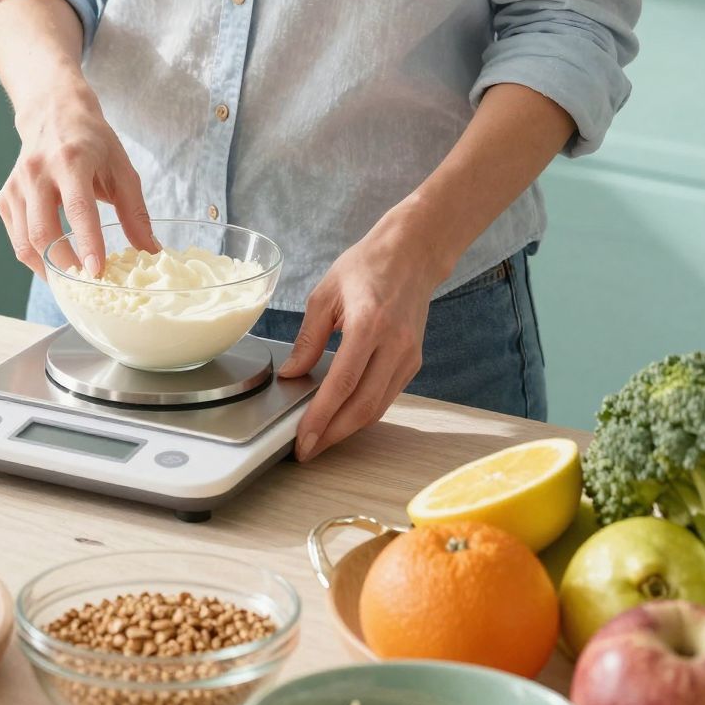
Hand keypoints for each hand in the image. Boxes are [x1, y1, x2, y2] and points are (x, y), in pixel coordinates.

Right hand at [0, 74, 154, 278]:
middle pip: (44, 232)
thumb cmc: (92, 142)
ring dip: (48, 269)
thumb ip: (135, 212)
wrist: (53, 112)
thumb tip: (151, 251)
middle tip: (88, 287)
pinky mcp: (5, 197)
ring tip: (72, 283)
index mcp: (71, 160)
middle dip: (65, 266)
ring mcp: (16, 186)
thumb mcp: (122, 169)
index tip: (97, 271)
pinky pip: (17, 238)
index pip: (78, 209)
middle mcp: (37, 172)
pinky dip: (35, 257)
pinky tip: (55, 264)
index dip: (87, 243)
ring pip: (25, 242)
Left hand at [279, 213, 440, 460]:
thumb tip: (291, 375)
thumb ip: (308, 339)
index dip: (321, 417)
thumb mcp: (325, 294)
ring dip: (347, 429)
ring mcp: (408, 356)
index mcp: (368, 324)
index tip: (302, 440)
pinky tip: (342, 417)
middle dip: (332, 434)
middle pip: (363, 406)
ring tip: (319, 439)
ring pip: (377, 408)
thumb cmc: (366, 266)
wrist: (412, 254)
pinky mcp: (414, 362)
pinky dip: (363, 412)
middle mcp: (394, 344)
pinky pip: (387, 397)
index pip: (342, 384)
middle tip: (306, 450)